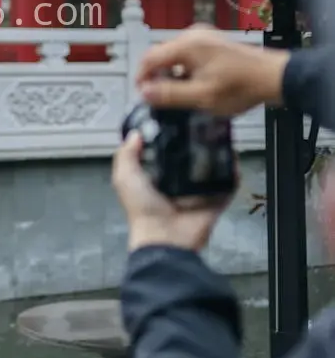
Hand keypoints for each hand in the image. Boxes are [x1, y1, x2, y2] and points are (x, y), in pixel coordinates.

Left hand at [113, 131, 235, 251]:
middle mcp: (179, 184)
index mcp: (157, 177)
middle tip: (205, 126)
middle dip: (199, 144)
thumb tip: (135, 134)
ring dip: (218, 155)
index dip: (172, 138)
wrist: (165, 237)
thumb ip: (126, 155)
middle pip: (193, 159)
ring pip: (212, 170)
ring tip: (222, 138)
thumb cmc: (142, 207)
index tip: (179, 120)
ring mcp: (199, 193)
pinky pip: (227, 186)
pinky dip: (233, 174)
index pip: (167, 153)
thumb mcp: (125, 178)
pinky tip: (233, 159)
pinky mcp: (215, 202)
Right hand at [135, 25, 288, 116]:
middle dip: (157, 77)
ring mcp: (204, 38)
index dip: (141, 78)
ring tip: (180, 95)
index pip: (149, 58)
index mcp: (186, 46)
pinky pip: (188, 55)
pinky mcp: (212, 44)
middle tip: (160, 99)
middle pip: (161, 55)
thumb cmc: (242, 86)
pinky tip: (194, 85)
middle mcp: (192, 36)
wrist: (273, 78)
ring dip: (171, 74)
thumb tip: (144, 93)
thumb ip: (170, 94)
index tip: (142, 95)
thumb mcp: (201, 97)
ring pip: (174, 56)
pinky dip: (184, 69)